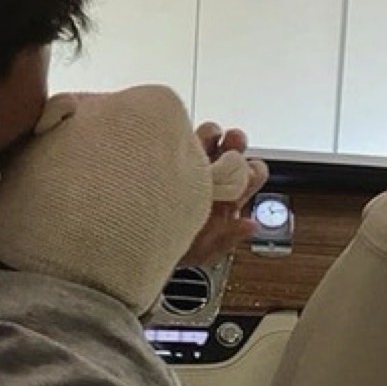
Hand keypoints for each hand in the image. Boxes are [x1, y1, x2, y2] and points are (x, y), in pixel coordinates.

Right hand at [180, 122, 269, 267]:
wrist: (134, 238)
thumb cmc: (169, 249)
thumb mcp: (201, 250)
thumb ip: (227, 238)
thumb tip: (250, 225)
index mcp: (226, 200)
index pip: (250, 178)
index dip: (252, 172)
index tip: (246, 172)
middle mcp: (210, 180)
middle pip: (231, 153)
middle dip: (235, 144)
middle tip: (233, 142)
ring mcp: (189, 167)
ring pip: (207, 140)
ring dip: (210, 135)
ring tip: (207, 137)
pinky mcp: (166, 159)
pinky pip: (179, 139)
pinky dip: (181, 137)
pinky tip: (180, 143)